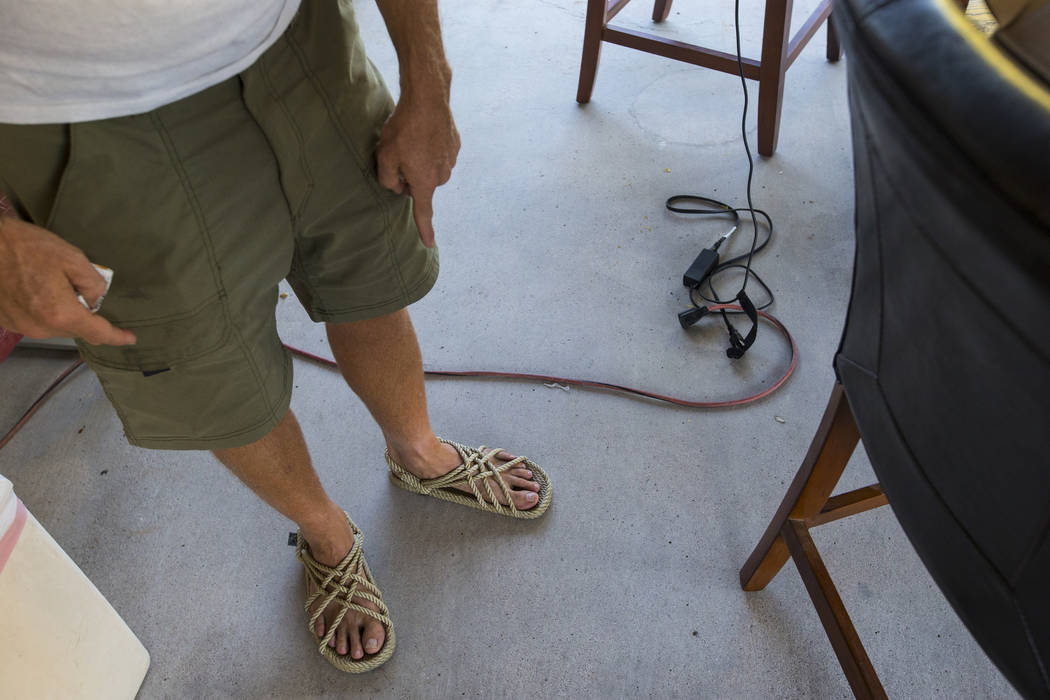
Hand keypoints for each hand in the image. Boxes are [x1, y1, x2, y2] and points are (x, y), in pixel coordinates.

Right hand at [0, 216, 134, 345]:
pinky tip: (34, 287)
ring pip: (56, 325)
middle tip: (73, 282)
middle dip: (82, 312)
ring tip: (48, 281)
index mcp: (61, 314)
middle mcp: (40, 328)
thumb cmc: (25, 247)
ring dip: (61, 310)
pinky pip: (36, 320)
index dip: (116, 336)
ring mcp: (21, 327)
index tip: (130, 338)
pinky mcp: (7, 321)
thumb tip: (95, 301)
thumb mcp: (72, 258)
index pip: (97, 333)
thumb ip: (93, 284)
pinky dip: (43, 309)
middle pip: (76, 328)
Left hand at [375, 95, 459, 246]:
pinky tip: (423, 133)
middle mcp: (442, 175)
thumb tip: (397, 188)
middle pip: (423, 185)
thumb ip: (387, 180)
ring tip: (411, 139)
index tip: (429, 243)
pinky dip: (431, 149)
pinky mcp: (455, 145)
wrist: (428, 97)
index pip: (423, 211)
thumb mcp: (385, 156)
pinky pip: (441, 155)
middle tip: (399, 154)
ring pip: (432, 169)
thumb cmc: (404, 127)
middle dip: (411, 176)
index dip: (425, 229)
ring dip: (421, 161)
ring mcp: (451, 159)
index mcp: (424, 182)